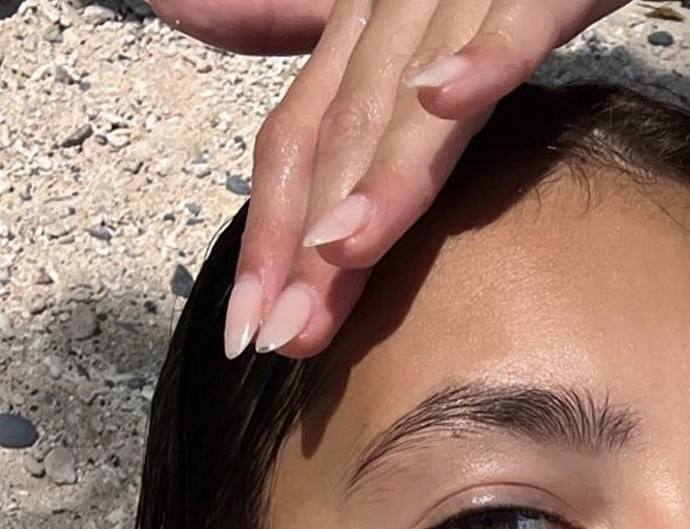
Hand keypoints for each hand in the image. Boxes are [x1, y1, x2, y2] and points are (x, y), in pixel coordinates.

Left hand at [198, 0, 626, 360]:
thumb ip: (294, 14)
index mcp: (368, 23)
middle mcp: (403, 8)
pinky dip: (482, 59)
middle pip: (346, 136)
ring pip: (417, 95)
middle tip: (285, 335)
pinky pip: (516, 19)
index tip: (252, 332)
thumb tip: (174, 9)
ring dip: (380, 177)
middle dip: (311, 241)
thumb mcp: (390, 1)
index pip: (302, 138)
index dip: (271, 234)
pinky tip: (444, 102)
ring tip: (337, 254)